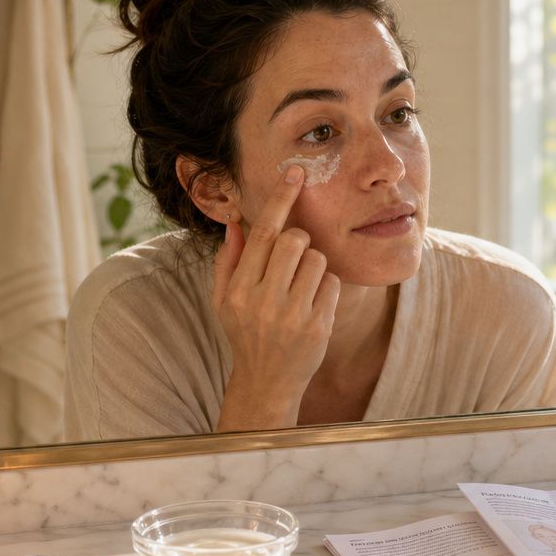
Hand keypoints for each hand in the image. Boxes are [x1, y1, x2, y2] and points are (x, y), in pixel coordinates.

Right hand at [213, 165, 340, 429]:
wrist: (266, 382)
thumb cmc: (245, 333)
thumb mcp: (224, 300)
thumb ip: (228, 260)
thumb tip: (235, 222)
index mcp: (237, 289)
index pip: (263, 232)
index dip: (280, 199)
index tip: (295, 173)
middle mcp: (262, 300)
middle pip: (295, 240)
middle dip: (299, 241)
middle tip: (293, 260)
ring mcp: (291, 315)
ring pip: (317, 259)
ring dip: (314, 266)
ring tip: (301, 288)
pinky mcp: (317, 327)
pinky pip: (332, 283)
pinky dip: (325, 287)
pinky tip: (312, 305)